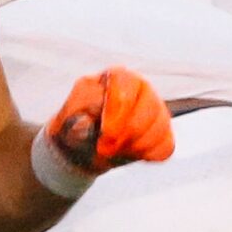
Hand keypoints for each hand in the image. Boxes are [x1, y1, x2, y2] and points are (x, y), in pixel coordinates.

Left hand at [36, 67, 173, 194]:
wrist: (80, 147)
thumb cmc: (72, 127)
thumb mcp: (65, 118)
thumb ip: (74, 117)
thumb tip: (83, 123)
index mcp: (115, 77)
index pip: (125, 82)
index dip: (118, 109)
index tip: (106, 134)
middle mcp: (141, 87)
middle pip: (148, 106)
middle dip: (127, 133)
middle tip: (104, 149)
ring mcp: (156, 109)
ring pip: (160, 126)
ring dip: (134, 146)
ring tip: (112, 152)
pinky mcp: (163, 131)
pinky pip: (166, 145)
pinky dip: (147, 155)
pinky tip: (128, 154)